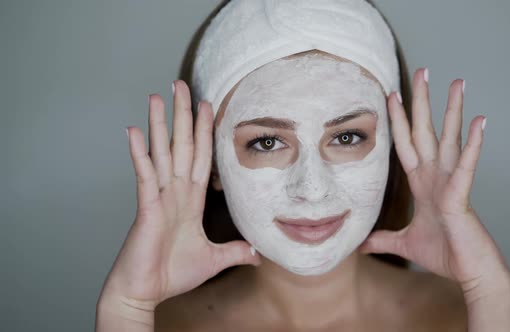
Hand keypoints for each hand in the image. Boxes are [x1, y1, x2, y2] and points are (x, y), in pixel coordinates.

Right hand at [99, 80, 260, 312]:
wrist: (146, 293)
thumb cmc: (172, 274)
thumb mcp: (214, 259)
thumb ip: (235, 252)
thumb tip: (257, 253)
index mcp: (190, 200)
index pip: (201, 158)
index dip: (205, 132)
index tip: (207, 105)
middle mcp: (174, 192)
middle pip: (181, 145)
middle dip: (183, 115)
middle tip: (180, 85)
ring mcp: (159, 197)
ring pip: (162, 153)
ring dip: (159, 124)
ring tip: (156, 97)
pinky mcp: (146, 208)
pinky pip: (144, 176)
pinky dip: (139, 154)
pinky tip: (134, 131)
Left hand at [360, 68, 509, 293]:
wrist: (468, 273)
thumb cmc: (443, 254)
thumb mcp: (403, 243)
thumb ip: (383, 239)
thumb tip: (360, 245)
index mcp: (423, 183)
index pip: (407, 145)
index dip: (399, 121)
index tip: (391, 95)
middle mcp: (437, 176)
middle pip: (427, 131)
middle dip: (423, 102)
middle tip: (423, 71)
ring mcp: (450, 182)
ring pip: (450, 139)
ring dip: (453, 111)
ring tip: (457, 82)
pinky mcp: (461, 195)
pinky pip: (467, 166)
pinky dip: (473, 144)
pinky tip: (480, 121)